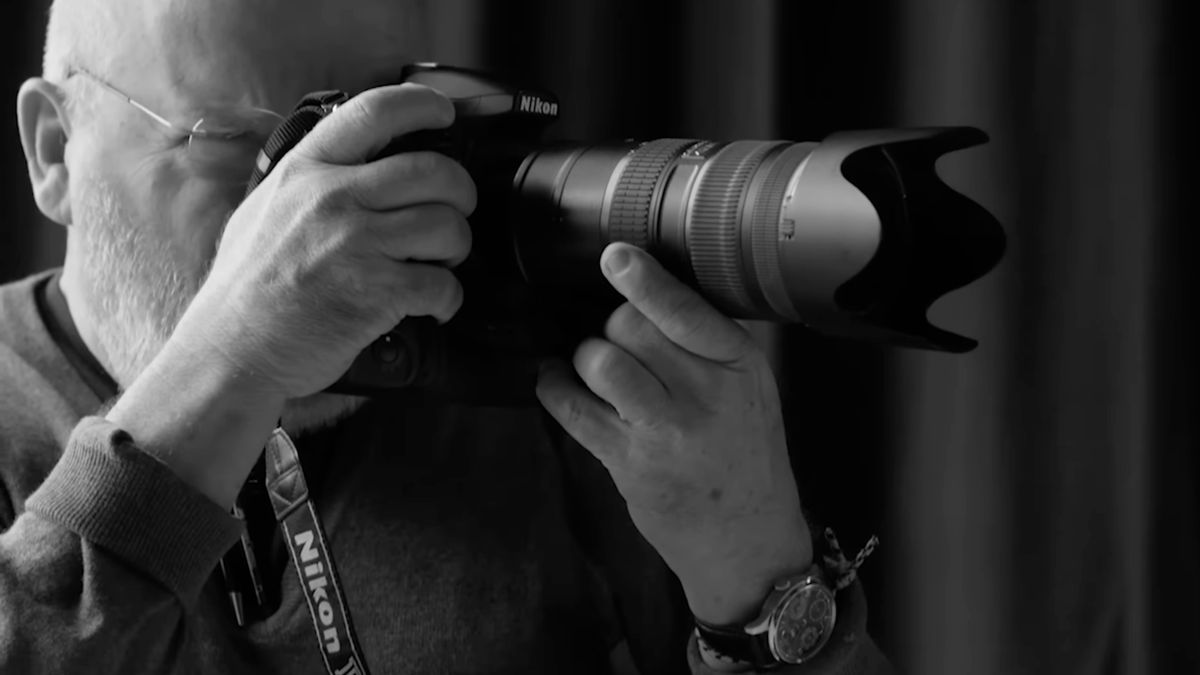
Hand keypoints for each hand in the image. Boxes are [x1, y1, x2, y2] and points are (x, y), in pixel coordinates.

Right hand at [175, 83, 475, 398]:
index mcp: (305, 171)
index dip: (423, 105)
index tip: (444, 115)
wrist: (229, 352)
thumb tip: (358, 161)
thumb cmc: (245, 289)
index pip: (374, 112)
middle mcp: (331, 198)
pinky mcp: (375, 292)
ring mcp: (354, 244)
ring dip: (457, 247)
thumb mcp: (264, 209)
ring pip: (447, 226)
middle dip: (460, 193)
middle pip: (434, 172)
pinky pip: (442, 284)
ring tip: (439, 261)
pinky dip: (449, 297)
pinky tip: (434, 304)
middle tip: (456, 209)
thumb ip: (310, 179)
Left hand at [535, 243, 812, 624]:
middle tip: (619, 339)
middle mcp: (703, 396)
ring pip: (599, 361)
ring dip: (586, 356)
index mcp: (738, 365)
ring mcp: (662, 433)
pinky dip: (554, 386)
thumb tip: (646, 285)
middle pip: (630, 327)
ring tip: (596, 366)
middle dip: (612, 324)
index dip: (643, 281)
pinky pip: (570, 408)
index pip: (684, 312)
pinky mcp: (625, 463)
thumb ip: (706, 340)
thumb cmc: (744, 450)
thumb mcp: (749, 386)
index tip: (615, 257)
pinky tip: (556, 380)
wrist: (745, 535)